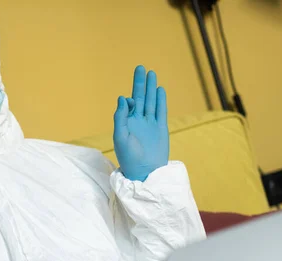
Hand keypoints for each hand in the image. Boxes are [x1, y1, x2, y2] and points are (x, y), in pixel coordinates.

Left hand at [113, 65, 168, 181]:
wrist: (144, 172)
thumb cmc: (129, 157)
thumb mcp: (120, 136)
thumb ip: (120, 117)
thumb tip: (123, 98)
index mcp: (126, 123)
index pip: (128, 105)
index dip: (128, 99)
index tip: (130, 101)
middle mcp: (138, 121)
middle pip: (140, 97)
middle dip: (140, 83)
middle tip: (140, 67)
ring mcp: (150, 124)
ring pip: (151, 101)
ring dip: (151, 88)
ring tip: (152, 73)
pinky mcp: (161, 128)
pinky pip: (161, 111)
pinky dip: (161, 100)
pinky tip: (160, 89)